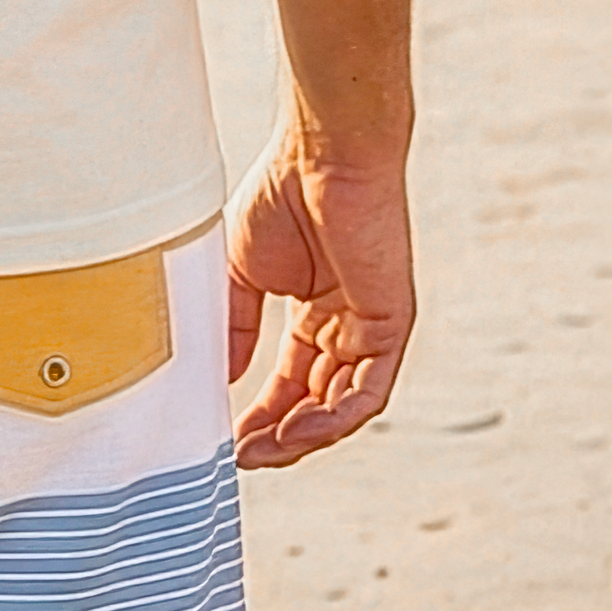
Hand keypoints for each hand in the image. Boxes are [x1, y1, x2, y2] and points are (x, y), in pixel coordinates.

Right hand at [224, 133, 413, 469]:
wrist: (319, 153)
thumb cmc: (282, 194)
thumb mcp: (241, 271)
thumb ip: (235, 326)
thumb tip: (220, 380)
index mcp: (315, 312)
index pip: (291, 381)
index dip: (261, 414)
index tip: (228, 438)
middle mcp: (346, 326)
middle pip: (316, 403)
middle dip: (278, 436)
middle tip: (242, 456)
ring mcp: (371, 328)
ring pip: (342, 406)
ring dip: (303, 436)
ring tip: (261, 450)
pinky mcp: (391, 325)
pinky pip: (367, 391)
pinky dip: (335, 417)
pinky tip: (297, 429)